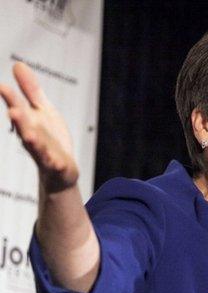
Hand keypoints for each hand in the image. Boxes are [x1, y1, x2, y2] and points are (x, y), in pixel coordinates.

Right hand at [0, 62, 77, 191]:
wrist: (60, 170)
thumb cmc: (50, 137)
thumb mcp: (42, 110)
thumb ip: (30, 90)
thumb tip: (18, 64)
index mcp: (28, 122)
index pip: (18, 107)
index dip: (11, 98)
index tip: (1, 86)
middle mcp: (33, 137)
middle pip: (25, 127)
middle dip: (19, 120)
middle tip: (12, 111)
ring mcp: (44, 152)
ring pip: (37, 147)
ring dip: (33, 141)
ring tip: (29, 135)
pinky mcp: (57, 165)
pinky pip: (56, 165)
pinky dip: (55, 163)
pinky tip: (58, 162)